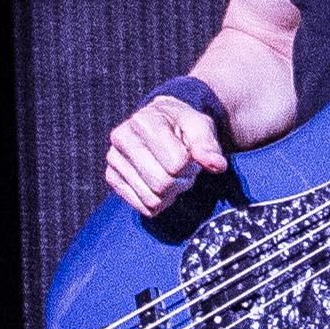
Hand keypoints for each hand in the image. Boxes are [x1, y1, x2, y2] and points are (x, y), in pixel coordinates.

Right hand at [104, 89, 230, 217]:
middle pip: (161, 183)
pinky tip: (160, 183)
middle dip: (181, 181)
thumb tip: (217, 165)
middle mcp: (122, 139)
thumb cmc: (181, 124)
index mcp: (144, 122)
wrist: (161, 121)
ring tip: (172, 174)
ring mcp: (114, 159)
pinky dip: (158, 201)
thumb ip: (208, 144)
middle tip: (184, 169)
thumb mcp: (200, 125)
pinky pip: (142, 207)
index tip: (192, 157)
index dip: (191, 165)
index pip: (176, 163)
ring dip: (171, 193)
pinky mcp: (112, 177)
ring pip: (152, 199)